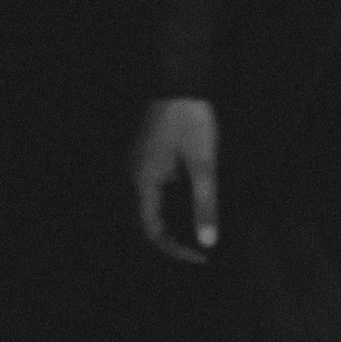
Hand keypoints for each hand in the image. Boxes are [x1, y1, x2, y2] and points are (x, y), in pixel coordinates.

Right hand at [132, 97, 218, 261]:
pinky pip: (147, 193)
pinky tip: (185, 206)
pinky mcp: (142, 157)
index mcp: (144, 181)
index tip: (203, 258)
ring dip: (165, 225)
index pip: (151, 230)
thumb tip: (208, 242)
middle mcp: (132, 175)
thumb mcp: (204, 166)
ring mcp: (135, 165)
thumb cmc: (191, 124)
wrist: (178, 83)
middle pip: (142, 222)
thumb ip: (205, 205)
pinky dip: (164, 209)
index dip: (175, 250)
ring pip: (143, 207)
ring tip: (193, 234)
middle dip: (168, 241)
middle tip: (197, 251)